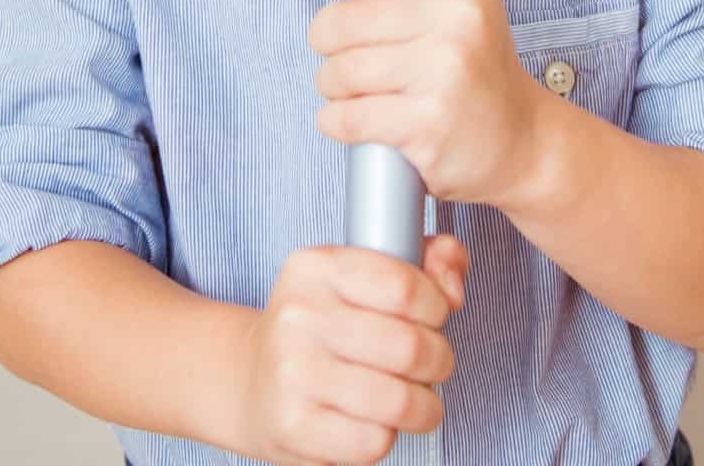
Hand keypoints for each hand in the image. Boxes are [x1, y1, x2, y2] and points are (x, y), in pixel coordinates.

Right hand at [238, 237, 470, 465]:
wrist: (251, 382)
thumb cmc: (323, 331)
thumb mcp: (362, 279)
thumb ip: (424, 262)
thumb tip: (452, 276)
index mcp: (315, 268)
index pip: (404, 287)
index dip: (436, 308)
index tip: (434, 319)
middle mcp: (298, 316)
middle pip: (408, 347)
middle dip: (439, 361)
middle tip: (433, 365)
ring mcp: (292, 373)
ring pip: (397, 400)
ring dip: (424, 407)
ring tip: (417, 401)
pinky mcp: (293, 425)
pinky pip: (373, 440)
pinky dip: (388, 436)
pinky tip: (375, 422)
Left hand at [310, 0, 544, 207]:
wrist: (522, 143)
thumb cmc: (477, 73)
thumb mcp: (456, 9)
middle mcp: (461, 21)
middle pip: (346, 19)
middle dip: (326, 42)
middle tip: (342, 55)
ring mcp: (446, 73)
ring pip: (341, 71)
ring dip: (331, 86)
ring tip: (351, 91)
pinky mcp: (428, 124)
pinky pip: (347, 116)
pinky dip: (335, 121)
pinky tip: (350, 119)